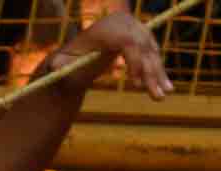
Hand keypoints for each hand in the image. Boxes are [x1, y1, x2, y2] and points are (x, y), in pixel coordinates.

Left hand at [50, 9, 171, 97]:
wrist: (81, 54)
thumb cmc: (70, 63)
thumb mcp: (62, 65)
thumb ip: (58, 65)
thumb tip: (54, 66)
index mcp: (103, 29)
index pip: (127, 41)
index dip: (134, 62)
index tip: (136, 85)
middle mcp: (121, 22)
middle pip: (142, 46)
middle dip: (150, 72)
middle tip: (156, 96)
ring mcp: (133, 26)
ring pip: (151, 50)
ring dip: (158, 73)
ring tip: (164, 95)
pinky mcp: (140, 35)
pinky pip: (153, 52)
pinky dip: (158, 69)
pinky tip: (165, 86)